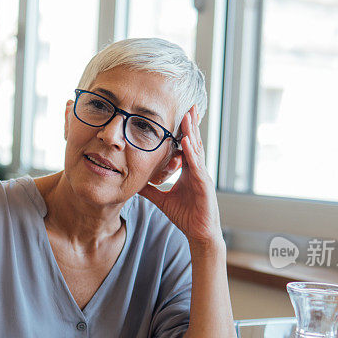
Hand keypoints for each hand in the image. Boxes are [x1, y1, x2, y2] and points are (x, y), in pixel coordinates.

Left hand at [139, 106, 223, 251]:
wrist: (199, 233)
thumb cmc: (185, 215)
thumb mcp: (162, 199)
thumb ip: (150, 189)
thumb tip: (133, 183)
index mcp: (188, 170)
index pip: (185, 145)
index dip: (182, 130)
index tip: (178, 113)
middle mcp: (197, 169)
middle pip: (193, 142)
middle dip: (191, 123)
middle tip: (189, 104)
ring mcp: (202, 176)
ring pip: (196, 150)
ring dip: (192, 132)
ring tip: (188, 115)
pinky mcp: (205, 185)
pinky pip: (197, 166)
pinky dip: (191, 153)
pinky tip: (186, 141)